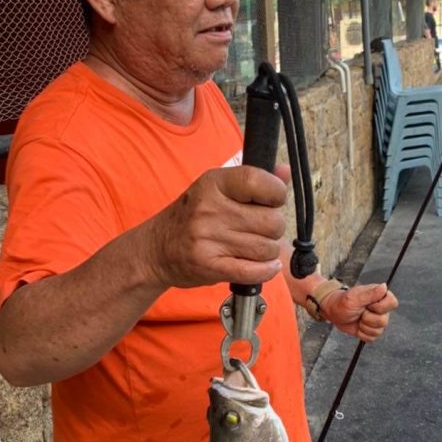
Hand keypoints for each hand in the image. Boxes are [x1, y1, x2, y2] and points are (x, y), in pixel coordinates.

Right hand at [147, 164, 287, 288]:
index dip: (276, 194)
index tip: (273, 201)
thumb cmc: (191, 217)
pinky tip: (265, 265)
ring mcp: (209, 239)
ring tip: (256, 247)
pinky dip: (267, 270)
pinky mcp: (210, 266)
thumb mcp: (216, 190)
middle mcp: (210, 210)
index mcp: (213, 184)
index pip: (258, 181)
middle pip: (270, 221)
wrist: (156, 250)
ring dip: (269, 251)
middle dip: (274, 228)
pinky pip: (254, 271)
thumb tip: (285, 171)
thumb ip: (253, 180)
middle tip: (262, 229)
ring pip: (267, 248)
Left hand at [321, 282, 397, 342]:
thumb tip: (384, 286)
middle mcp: (382, 309)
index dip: (380, 307)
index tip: (368, 305)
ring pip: (378, 331)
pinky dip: (362, 334)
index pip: (393, 303)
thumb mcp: (355, 297)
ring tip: (358, 318)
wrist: (333, 312)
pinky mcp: (371, 330)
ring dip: (364, 326)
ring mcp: (377, 320)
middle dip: (368, 319)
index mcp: (380, 296)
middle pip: (384, 321)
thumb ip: (370, 294)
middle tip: (359, 312)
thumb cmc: (343, 302)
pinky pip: (372, 338)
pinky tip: (357, 326)